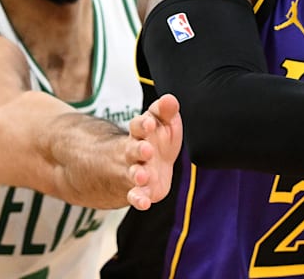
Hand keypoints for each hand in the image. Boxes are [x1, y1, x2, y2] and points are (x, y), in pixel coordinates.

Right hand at [125, 94, 182, 209]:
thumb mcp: (161, 122)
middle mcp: (134, 151)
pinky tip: (144, 204)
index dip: (143, 124)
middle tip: (147, 149)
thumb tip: (170, 99)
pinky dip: (138, 199)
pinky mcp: (140, 189)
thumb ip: (165, 111)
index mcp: (141, 132)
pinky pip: (136, 195)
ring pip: (133, 173)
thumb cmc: (155, 137)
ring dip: (137, 174)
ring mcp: (135, 171)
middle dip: (139, 149)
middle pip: (134, 149)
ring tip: (142, 176)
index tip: (149, 123)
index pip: (138, 125)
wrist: (142, 162)